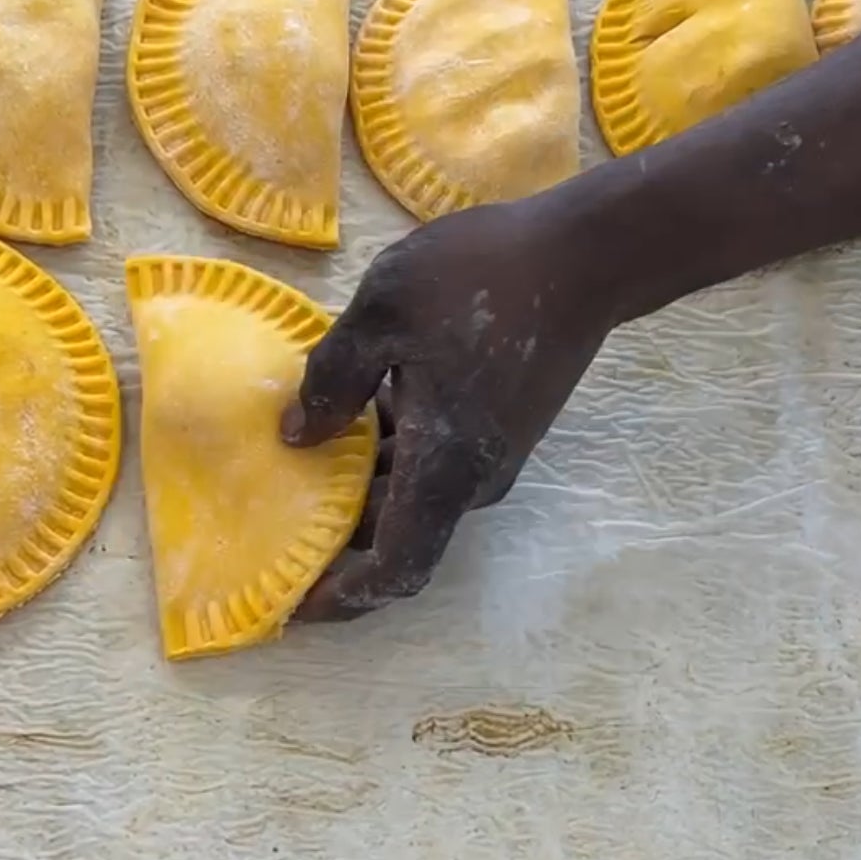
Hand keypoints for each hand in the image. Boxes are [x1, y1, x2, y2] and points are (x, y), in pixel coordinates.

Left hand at [282, 186, 615, 620]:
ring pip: (414, 498)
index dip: (344, 597)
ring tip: (300, 465)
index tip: (295, 604)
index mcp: (444, 466)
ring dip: (363, 493)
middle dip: (339, 543)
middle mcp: (471, 479)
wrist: (586, 255)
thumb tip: (297, 436)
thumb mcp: (384, 311)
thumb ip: (333, 378)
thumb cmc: (485, 276)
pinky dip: (390, 460)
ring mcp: (491, 456)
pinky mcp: (499, 429)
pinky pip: (433, 466)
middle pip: (399, 537)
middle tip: (274, 527)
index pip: (395, 566)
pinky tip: (353, 413)